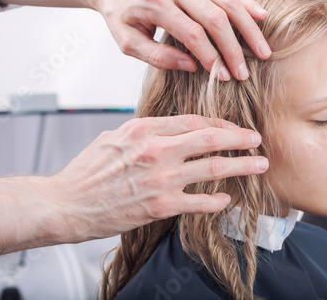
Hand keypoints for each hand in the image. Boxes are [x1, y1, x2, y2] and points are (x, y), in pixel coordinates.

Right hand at [49, 115, 267, 241]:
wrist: (67, 203)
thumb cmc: (87, 170)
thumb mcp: (113, 138)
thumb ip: (143, 132)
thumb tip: (167, 131)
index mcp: (143, 129)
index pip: (192, 120)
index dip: (218, 122)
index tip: (232, 126)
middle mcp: (156, 150)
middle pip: (210, 139)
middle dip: (239, 138)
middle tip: (257, 139)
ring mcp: (160, 179)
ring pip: (212, 169)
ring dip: (241, 166)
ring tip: (259, 165)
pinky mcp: (160, 206)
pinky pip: (198, 202)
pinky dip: (216, 201)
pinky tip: (227, 199)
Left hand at [89, 0, 270, 80]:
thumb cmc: (121, 14)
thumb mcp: (127, 42)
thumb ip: (157, 56)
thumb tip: (191, 66)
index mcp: (155, 4)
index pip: (192, 34)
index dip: (211, 57)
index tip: (223, 77)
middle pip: (215, 18)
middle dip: (233, 48)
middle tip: (245, 73)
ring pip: (226, 1)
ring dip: (248, 28)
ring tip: (263, 50)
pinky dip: (245, 3)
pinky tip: (261, 17)